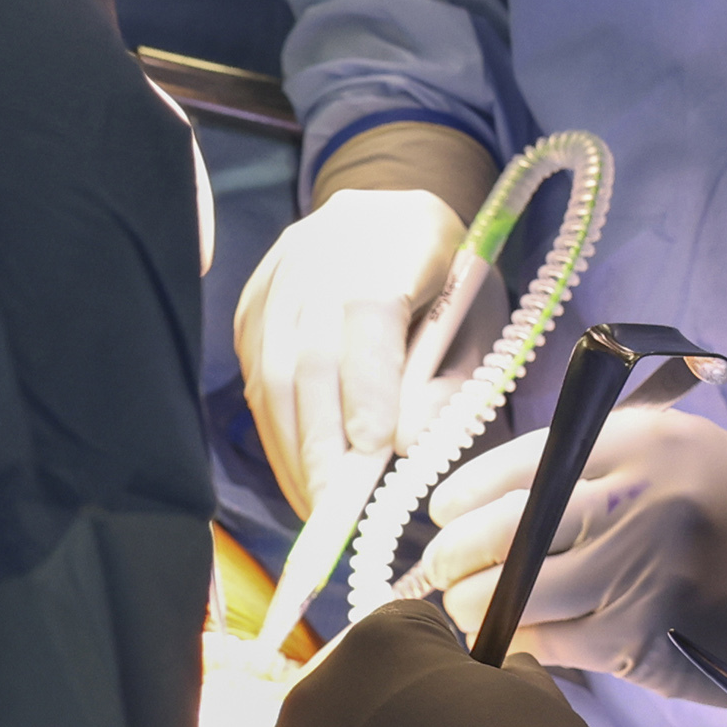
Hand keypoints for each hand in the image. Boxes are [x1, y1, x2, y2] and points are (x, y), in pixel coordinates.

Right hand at [234, 126, 493, 518]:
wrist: (389, 216)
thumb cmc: (448, 276)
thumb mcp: (476, 320)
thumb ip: (450, 381)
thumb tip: (404, 447)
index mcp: (388, 243)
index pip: (366, 313)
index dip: (366, 386)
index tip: (376, 453)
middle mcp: (318, 254)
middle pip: (307, 355)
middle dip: (322, 442)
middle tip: (339, 510)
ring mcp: (274, 280)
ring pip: (271, 374)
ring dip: (293, 449)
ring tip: (317, 508)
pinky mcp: (250, 308)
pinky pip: (254, 378)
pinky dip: (277, 434)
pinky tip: (299, 475)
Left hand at [413, 405, 726, 719]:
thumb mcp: (692, 461)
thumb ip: (607, 472)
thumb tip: (506, 507)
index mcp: (645, 440)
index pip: (523, 463)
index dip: (466, 494)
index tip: (441, 513)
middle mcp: (639, 495)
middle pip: (505, 530)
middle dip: (454, 558)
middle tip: (436, 575)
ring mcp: (643, 568)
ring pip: (521, 594)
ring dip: (481, 610)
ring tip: (470, 614)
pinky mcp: (650, 636)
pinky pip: (558, 642)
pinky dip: (529, 645)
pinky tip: (520, 644)